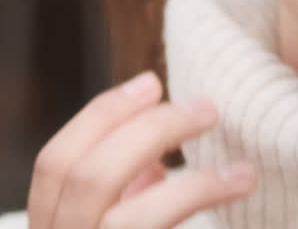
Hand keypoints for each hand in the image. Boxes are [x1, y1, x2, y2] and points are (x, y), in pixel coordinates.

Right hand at [27, 71, 255, 228]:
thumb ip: (126, 200)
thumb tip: (153, 164)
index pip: (56, 162)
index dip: (101, 116)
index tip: (151, 82)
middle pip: (84, 174)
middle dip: (149, 130)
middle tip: (208, 108)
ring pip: (118, 209)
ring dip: (189, 177)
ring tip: (242, 166)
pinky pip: (154, 226)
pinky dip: (200, 194)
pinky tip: (242, 182)